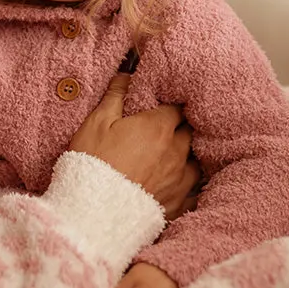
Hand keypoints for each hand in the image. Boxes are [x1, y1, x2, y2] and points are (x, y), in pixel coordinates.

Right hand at [68, 73, 193, 208]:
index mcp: (158, 128)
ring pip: (195, 161)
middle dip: (180, 127)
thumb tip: (127, 75)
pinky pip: (193, 193)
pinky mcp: (178, 205)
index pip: (177, 107)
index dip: (170, 104)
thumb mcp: (97, 122)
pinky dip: (189, 186)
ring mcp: (180, 180)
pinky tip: (181, 185)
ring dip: (186, 155)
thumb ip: (116, 95)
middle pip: (189, 132)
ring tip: (173, 155)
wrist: (93, 213)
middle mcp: (176, 152)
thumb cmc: (93, 163)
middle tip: (167, 127)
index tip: (163, 104)